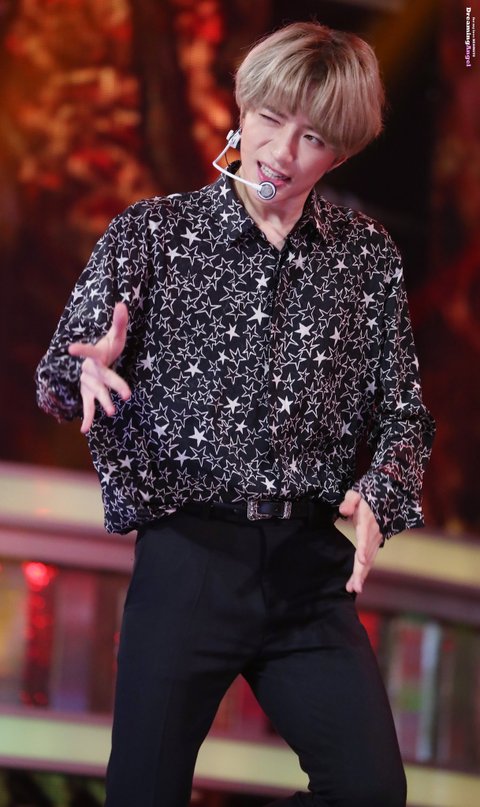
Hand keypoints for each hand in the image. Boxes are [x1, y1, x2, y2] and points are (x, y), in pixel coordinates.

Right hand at [68, 302, 130, 432]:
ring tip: (112, 412)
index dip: (81, 349)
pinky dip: (87, 418)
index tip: (69, 348)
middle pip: (103, 378)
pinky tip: (85, 430)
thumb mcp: (115, 335)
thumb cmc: (107, 347)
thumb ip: (119, 321)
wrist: (94, 360)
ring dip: (103, 403)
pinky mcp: (88, 394)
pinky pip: (88, 407)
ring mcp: (88, 384)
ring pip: (96, 394)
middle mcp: (90, 371)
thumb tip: (122, 304)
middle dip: (114, 385)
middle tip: (126, 394)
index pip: (90, 351)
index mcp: (96, 355)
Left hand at [339, 490, 382, 593]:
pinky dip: (363, 573)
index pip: (365, 536)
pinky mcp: (374, 546)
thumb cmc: (364, 498)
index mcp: (367, 522)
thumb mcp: (355, 495)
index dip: (363, 547)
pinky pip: (369, 561)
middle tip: (354, 587)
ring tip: (353, 589)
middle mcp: (373, 535)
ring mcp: (375, 542)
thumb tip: (343, 511)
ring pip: (368, 561)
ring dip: (361, 576)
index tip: (361, 559)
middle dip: (361, 572)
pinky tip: (356, 583)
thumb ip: (349, 502)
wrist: (383, 501)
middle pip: (367, 555)